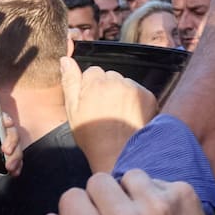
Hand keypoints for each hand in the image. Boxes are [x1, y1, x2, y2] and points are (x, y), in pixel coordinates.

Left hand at [0, 90, 21, 178]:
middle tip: (5, 150)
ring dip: (16, 154)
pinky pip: (10, 158)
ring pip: (13, 144)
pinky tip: (14, 172)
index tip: (7, 123)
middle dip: (12, 139)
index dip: (5, 116)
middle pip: (9, 129)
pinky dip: (16, 164)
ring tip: (10, 166)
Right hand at [61, 57, 156, 172]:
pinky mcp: (148, 97)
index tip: (91, 103)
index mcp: (96, 82)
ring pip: (125, 83)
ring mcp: (134, 88)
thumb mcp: (73, 110)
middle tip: (104, 111)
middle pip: (110, 76)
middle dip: (107, 88)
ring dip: (121, 93)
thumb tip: (66, 60)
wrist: (118, 155)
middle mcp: (117, 81)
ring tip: (117, 115)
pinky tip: (129, 116)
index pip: (93, 72)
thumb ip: (70, 82)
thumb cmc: (92, 136)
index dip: (90, 87)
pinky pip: (139, 91)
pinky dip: (135, 100)